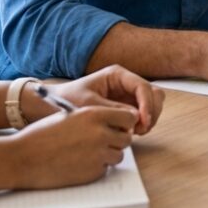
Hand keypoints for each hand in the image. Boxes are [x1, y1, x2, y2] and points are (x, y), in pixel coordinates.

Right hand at [8, 106, 135, 189]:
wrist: (22, 158)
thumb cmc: (42, 135)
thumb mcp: (70, 116)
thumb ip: (94, 119)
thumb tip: (115, 124)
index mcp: (94, 114)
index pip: (129, 117)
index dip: (124, 123)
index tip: (118, 126)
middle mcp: (100, 133)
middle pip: (126, 138)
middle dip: (117, 141)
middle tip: (101, 143)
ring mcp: (98, 154)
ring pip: (118, 155)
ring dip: (108, 155)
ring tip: (86, 153)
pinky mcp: (93, 172)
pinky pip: (104, 169)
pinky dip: (96, 168)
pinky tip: (78, 164)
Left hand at [47, 65, 164, 134]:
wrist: (53, 106)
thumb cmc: (68, 100)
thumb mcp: (88, 104)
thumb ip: (113, 110)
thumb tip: (135, 118)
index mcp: (118, 75)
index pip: (143, 87)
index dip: (147, 104)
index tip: (143, 122)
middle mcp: (126, 83)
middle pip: (153, 94)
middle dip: (152, 112)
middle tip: (141, 129)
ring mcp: (128, 95)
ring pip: (153, 104)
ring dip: (149, 119)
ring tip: (136, 132)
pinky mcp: (127, 107)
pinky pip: (144, 114)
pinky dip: (143, 123)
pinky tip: (132, 132)